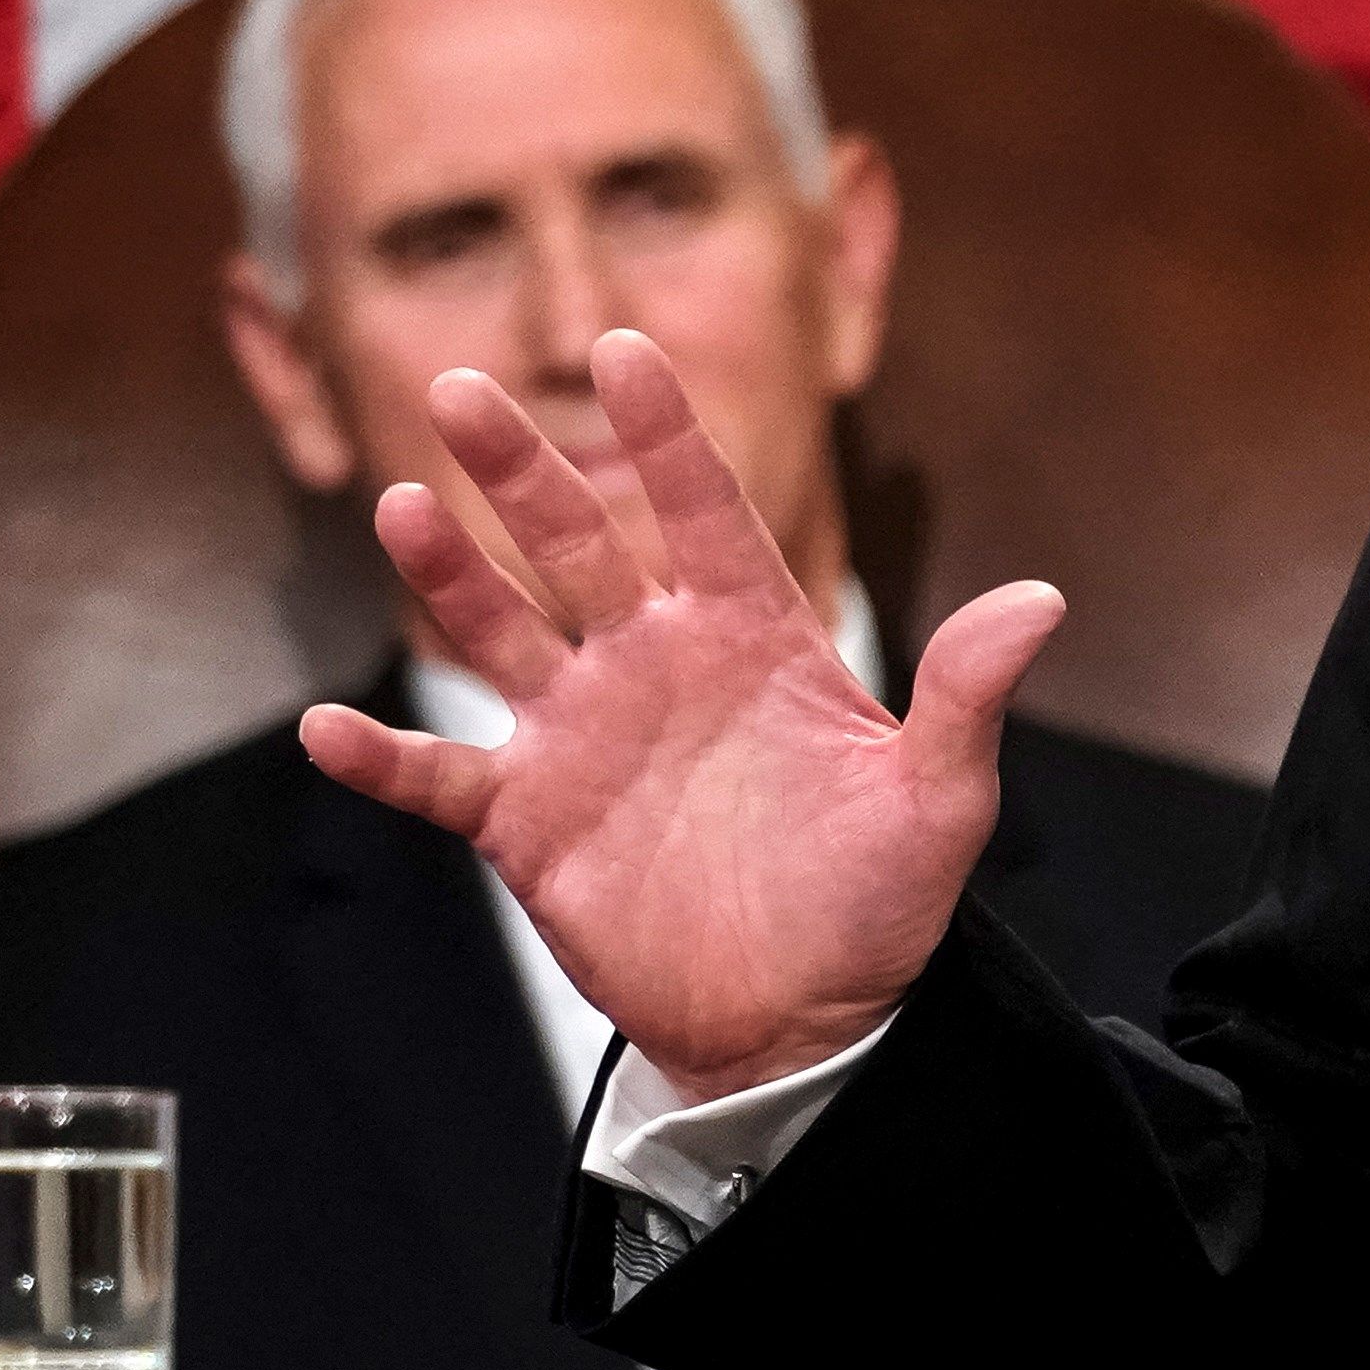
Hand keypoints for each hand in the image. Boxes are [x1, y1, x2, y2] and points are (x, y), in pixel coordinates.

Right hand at [298, 329, 1065, 1101]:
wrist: (806, 1020)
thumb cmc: (879, 903)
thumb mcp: (939, 800)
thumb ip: (967, 695)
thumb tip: (1043, 598)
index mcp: (755, 637)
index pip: (706, 512)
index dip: (665, 435)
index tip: (625, 349)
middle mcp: (658, 665)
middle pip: (578, 545)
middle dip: (521, 470)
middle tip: (461, 390)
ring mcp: (584, 737)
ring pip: (501, 631)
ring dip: (447, 575)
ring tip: (401, 507)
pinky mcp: (530, 820)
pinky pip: (440, 777)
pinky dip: (381, 757)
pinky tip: (326, 727)